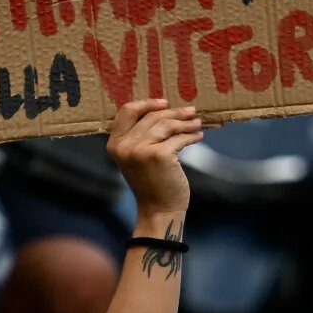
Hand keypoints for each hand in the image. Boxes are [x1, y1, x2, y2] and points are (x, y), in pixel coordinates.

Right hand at [107, 100, 200, 218]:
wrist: (159, 210)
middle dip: (174, 112)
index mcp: (115, 144)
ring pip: (167, 125)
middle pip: (152, 116)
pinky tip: (198, 136)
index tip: (165, 103)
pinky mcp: (159, 155)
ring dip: (186, 122)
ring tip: (197, 123)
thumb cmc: (151, 183)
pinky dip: (191, 136)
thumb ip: (140, 136)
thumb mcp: (137, 158)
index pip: (127, 111)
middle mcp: (124, 145)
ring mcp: (140, 150)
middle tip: (191, 111)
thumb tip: (163, 110)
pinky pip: (179, 138)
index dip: (147, 103)